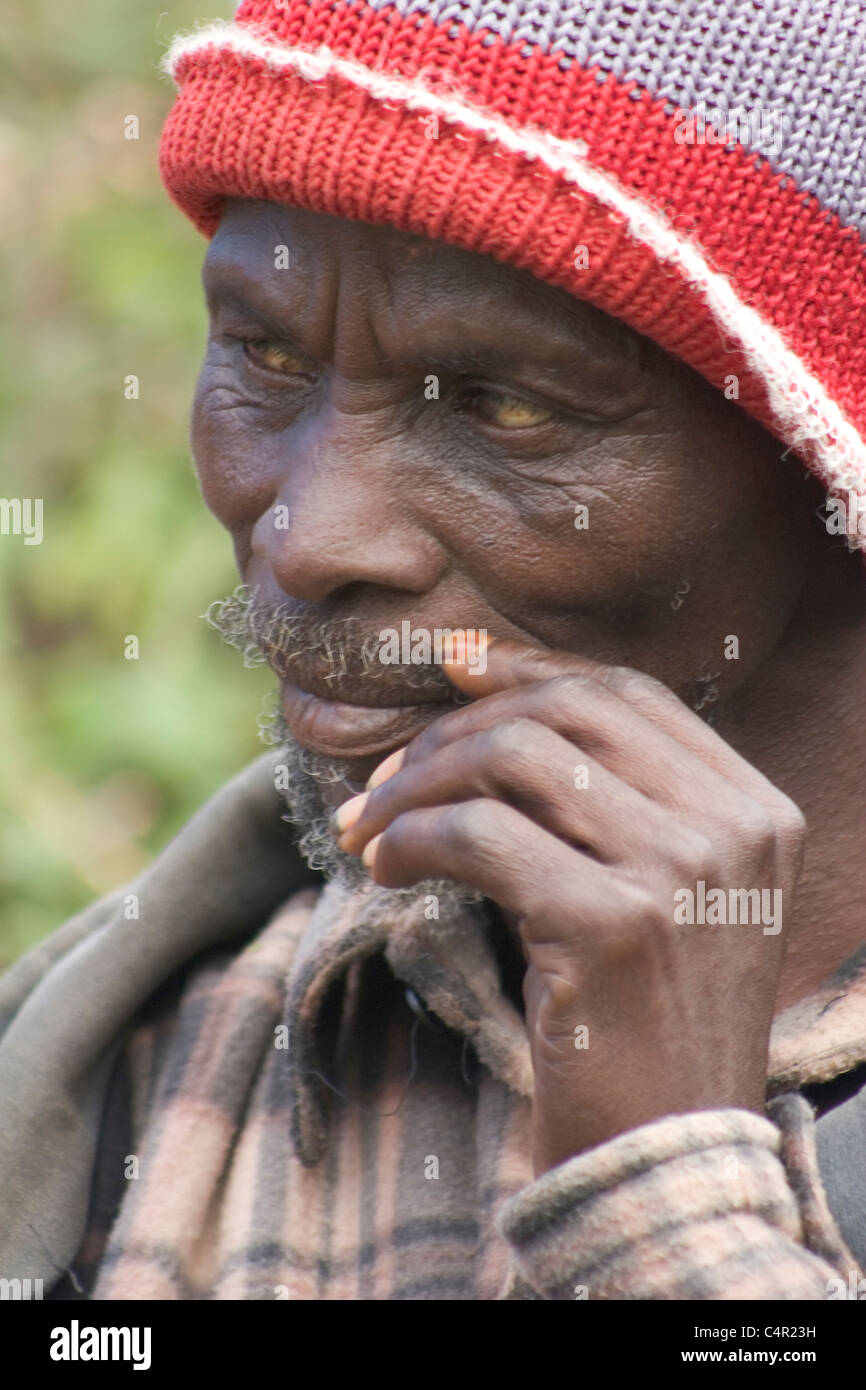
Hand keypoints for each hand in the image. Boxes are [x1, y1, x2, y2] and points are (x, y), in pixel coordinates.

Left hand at [333, 638, 805, 1175]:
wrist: (666, 1154)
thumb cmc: (644, 1017)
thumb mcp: (657, 890)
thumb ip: (597, 791)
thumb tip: (473, 670)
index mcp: (753, 808)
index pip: (627, 692)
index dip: (527, 670)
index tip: (448, 670)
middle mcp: (730, 827)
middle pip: (567, 711)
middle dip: (457, 730)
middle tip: (387, 781)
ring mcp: (678, 873)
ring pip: (513, 760)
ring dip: (417, 785)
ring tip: (370, 831)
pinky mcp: (611, 925)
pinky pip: (477, 838)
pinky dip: (411, 840)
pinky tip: (387, 871)